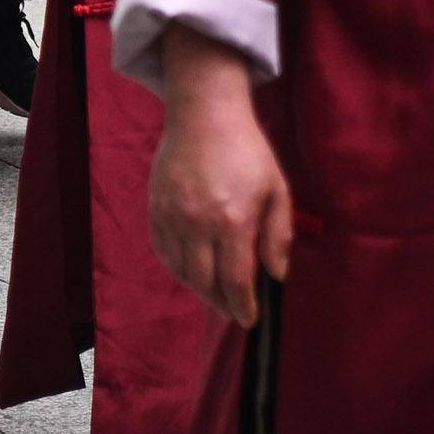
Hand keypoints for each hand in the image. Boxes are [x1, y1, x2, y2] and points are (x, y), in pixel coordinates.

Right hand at [150, 30, 292, 327]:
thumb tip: (277, 275)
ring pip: (181, 270)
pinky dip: (177, 268)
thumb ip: (278, 235)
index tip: (250, 319)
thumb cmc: (247, 150)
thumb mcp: (277, 189)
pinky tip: (191, 271)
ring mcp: (172, 215)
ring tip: (215, 295)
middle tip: (233, 313)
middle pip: (205, 282)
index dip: (243, 306)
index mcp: (232, 220)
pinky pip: (163, 250)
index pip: (235, 280)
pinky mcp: (155, 207)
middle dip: (221, 304)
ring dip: (199, 289)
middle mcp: (198, 223)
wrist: (203, 114)